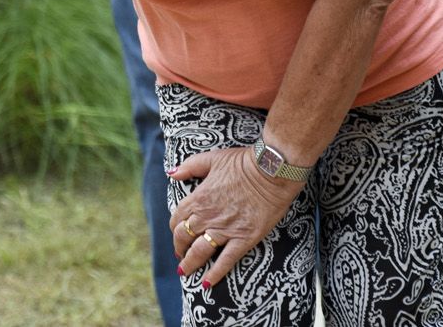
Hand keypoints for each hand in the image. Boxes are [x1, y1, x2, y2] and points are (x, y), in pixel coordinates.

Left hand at [168, 146, 303, 287]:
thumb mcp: (212, 158)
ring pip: (200, 252)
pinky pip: (226, 260)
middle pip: (184, 238)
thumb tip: (172, 174)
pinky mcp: (243, 238)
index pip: (177, 219)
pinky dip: (215, 274)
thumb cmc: (242, 162)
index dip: (175, 229)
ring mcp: (225, 229)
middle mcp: (207, 216)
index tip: (177, 234)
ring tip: (186, 272)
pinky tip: (207, 284)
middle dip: (179, 249)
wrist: (271, 171)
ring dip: (190, 264)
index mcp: (198, 198)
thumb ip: (189, 167)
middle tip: (180, 255)